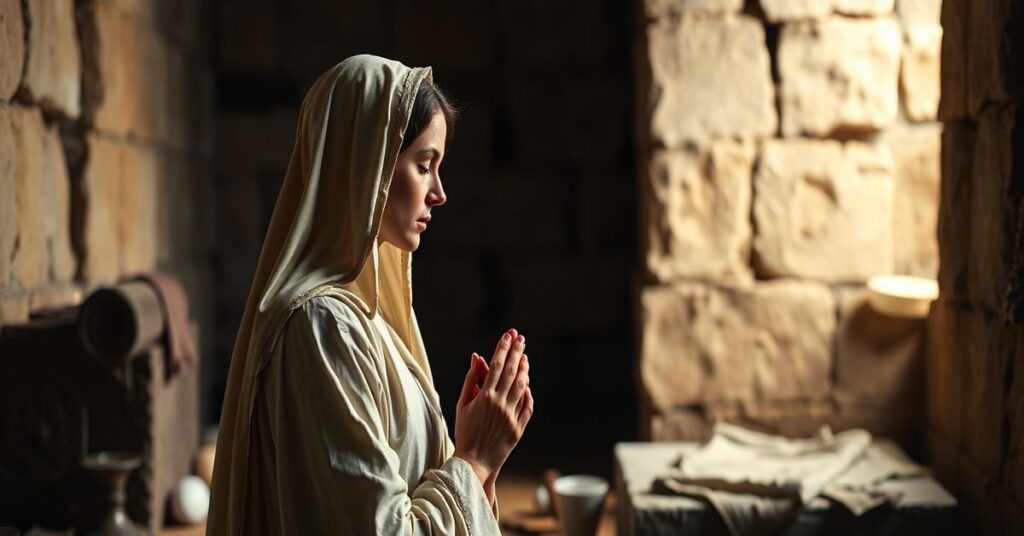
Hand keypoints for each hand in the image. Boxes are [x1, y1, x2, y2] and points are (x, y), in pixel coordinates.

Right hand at [454, 330, 533, 486]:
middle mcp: (500, 404)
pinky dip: (528, 393)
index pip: (496, 365)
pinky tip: (527, 383)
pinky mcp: (519, 428)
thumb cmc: (464, 432)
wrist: (473, 461)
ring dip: (524, 369)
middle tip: (521, 338)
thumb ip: (470, 381)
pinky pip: (527, 406)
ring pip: (521, 387)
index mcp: (484, 397)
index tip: (508, 335)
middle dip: (516, 352)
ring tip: (525, 356)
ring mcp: (511, 416)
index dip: (503, 348)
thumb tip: (477, 359)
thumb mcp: (462, 405)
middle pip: (511, 371)